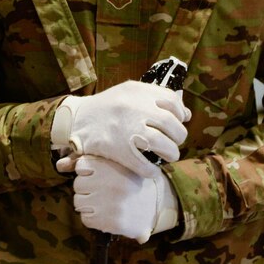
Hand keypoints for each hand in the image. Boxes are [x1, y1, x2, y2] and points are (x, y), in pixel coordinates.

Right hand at [52, 81, 188, 176]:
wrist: (77, 119)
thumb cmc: (107, 106)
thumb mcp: (129, 92)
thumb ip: (157, 98)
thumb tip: (186, 113)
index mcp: (138, 93)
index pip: (172, 101)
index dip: (179, 114)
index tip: (176, 122)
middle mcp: (135, 109)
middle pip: (172, 125)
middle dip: (178, 137)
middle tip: (172, 141)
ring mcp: (128, 130)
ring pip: (165, 146)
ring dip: (170, 154)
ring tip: (166, 155)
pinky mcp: (120, 150)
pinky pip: (146, 166)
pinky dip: (152, 171)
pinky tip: (150, 168)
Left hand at [72, 155, 178, 243]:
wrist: (155, 204)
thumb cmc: (127, 180)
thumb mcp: (111, 164)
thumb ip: (84, 161)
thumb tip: (59, 165)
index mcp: (112, 165)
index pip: (81, 166)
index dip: (89, 172)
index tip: (101, 176)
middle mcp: (110, 182)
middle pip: (78, 185)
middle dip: (87, 190)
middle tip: (104, 192)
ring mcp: (110, 203)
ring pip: (79, 202)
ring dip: (89, 204)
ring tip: (105, 203)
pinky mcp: (111, 221)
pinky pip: (86, 219)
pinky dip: (92, 218)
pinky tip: (105, 215)